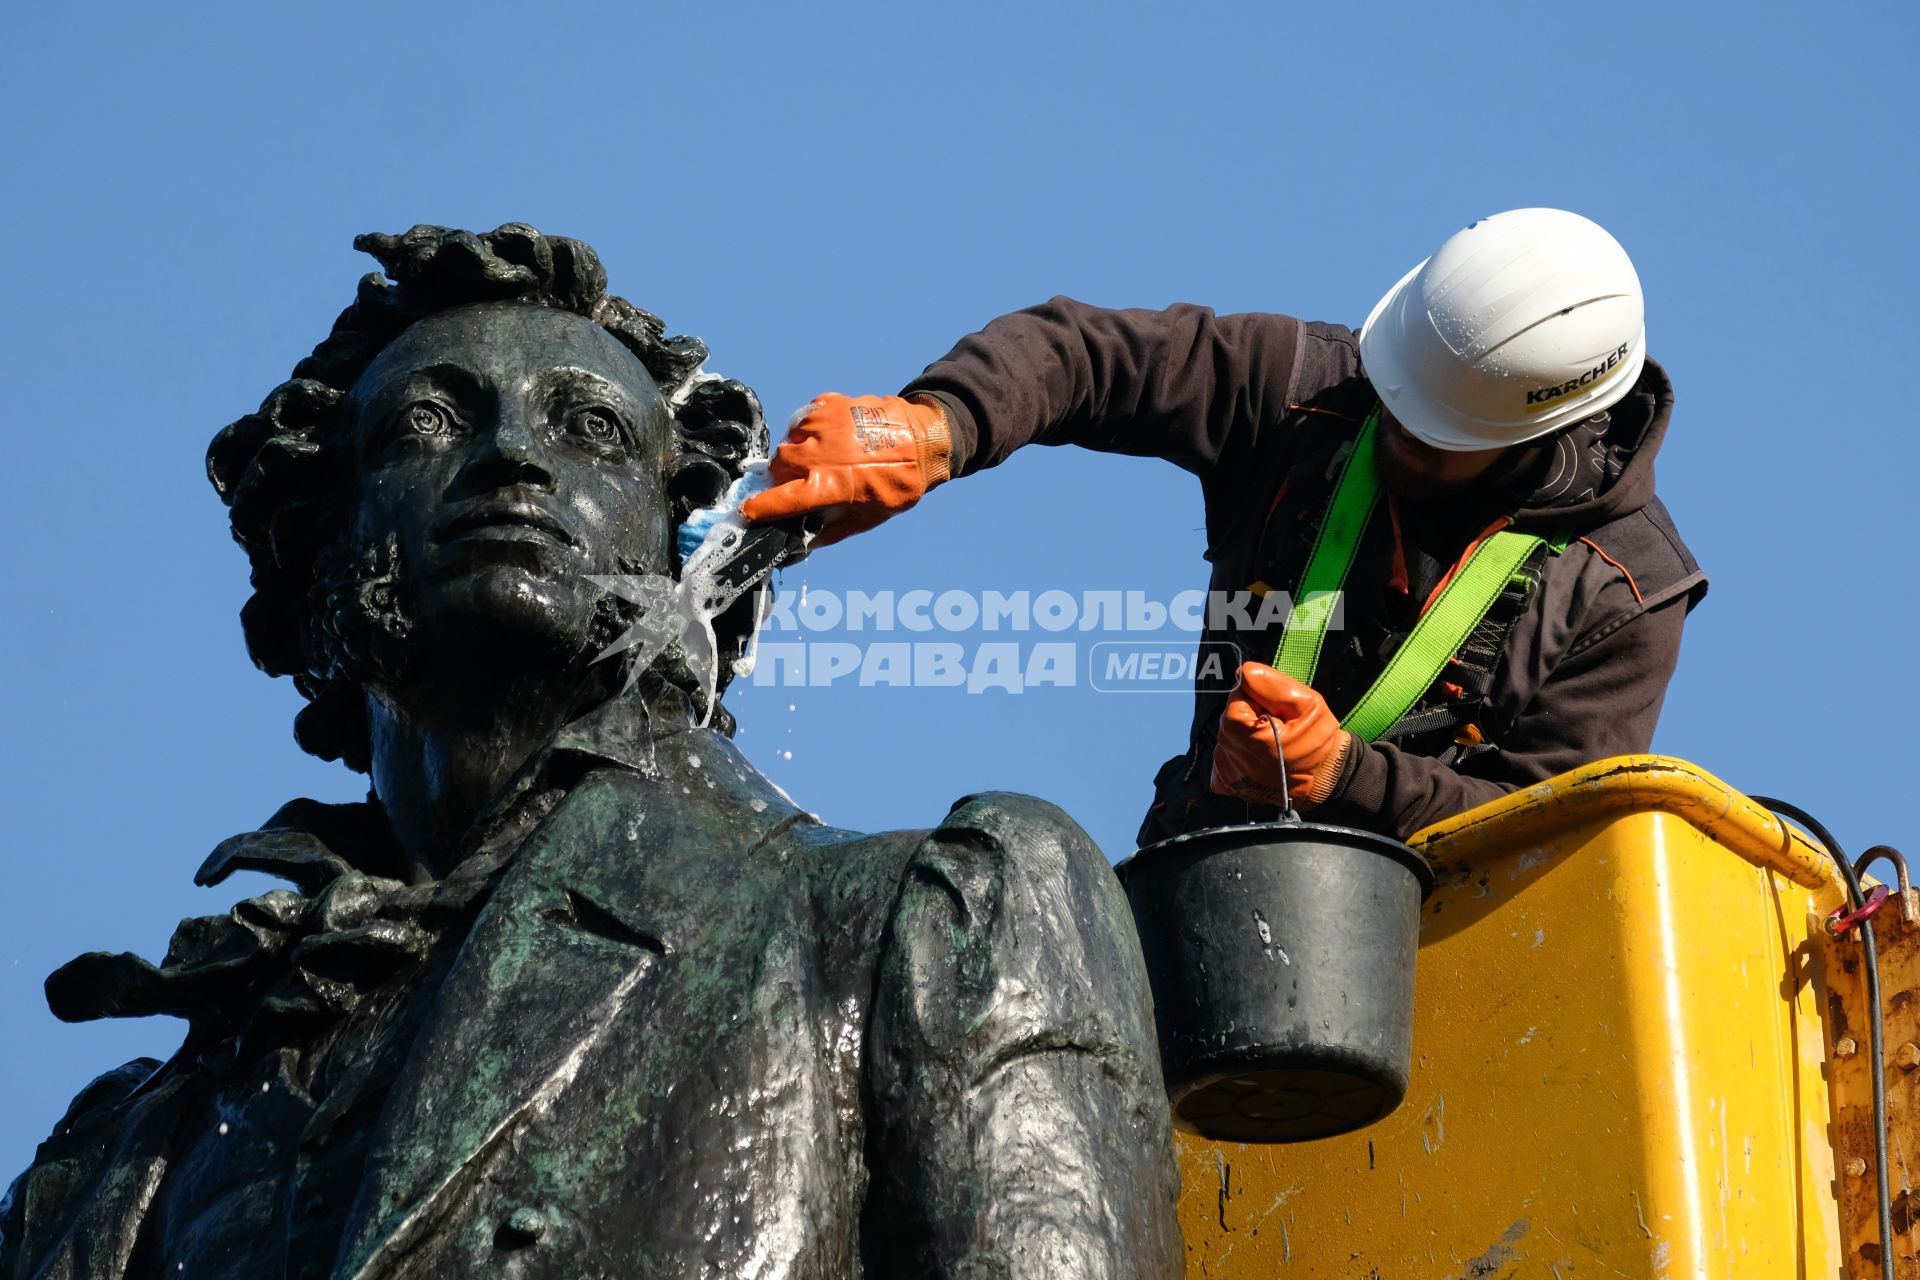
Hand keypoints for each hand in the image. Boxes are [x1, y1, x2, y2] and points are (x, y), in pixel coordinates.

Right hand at [741, 393, 951, 547]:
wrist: (923, 438)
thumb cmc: (897, 484)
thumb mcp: (866, 518)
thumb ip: (828, 533)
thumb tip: (799, 546)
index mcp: (825, 486)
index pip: (777, 501)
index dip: (758, 509)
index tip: (747, 513)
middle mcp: (816, 454)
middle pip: (778, 468)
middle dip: (785, 479)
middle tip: (807, 482)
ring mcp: (819, 424)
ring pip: (789, 443)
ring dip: (800, 453)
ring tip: (827, 458)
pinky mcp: (826, 404)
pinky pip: (804, 420)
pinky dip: (812, 431)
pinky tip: (834, 439)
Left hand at [1210, 662, 1354, 809]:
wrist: (1324, 782)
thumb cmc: (1317, 742)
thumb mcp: (1307, 704)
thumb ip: (1273, 684)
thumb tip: (1244, 671)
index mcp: (1240, 729)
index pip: (1239, 694)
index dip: (1261, 698)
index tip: (1279, 713)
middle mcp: (1225, 750)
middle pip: (1232, 715)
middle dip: (1253, 715)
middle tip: (1279, 729)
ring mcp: (1223, 769)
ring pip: (1229, 734)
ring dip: (1247, 734)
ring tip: (1272, 746)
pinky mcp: (1225, 783)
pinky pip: (1226, 756)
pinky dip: (1240, 754)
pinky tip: (1261, 760)